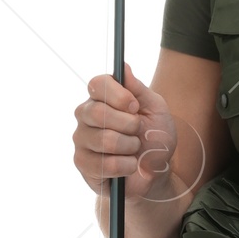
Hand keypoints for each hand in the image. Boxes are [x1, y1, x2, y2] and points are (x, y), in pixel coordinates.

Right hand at [72, 62, 178, 199]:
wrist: (156, 170)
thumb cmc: (154, 137)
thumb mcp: (155, 109)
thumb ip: (138, 89)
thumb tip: (123, 67)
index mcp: (102, 97)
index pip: (97, 84)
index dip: (118, 95)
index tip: (135, 106)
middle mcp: (86, 115)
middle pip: (97, 112)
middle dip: (128, 124)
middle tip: (137, 131)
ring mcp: (82, 139)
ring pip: (104, 139)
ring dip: (130, 147)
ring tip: (134, 150)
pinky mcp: (82, 163)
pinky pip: (105, 164)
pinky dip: (126, 166)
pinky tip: (128, 165)